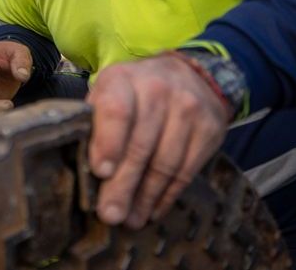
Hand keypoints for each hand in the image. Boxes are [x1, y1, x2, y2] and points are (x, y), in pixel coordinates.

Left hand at [86, 54, 230, 229]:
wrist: (188, 75)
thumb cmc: (133, 92)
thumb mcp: (109, 93)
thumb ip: (95, 123)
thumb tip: (84, 170)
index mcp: (124, 79)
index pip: (116, 111)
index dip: (109, 143)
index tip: (101, 172)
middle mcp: (158, 90)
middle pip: (140, 145)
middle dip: (124, 185)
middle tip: (111, 214)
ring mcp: (188, 109)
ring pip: (165, 163)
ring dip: (145, 197)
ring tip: (131, 220)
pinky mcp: (210, 129)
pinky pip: (187, 170)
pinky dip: (167, 195)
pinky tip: (153, 210)